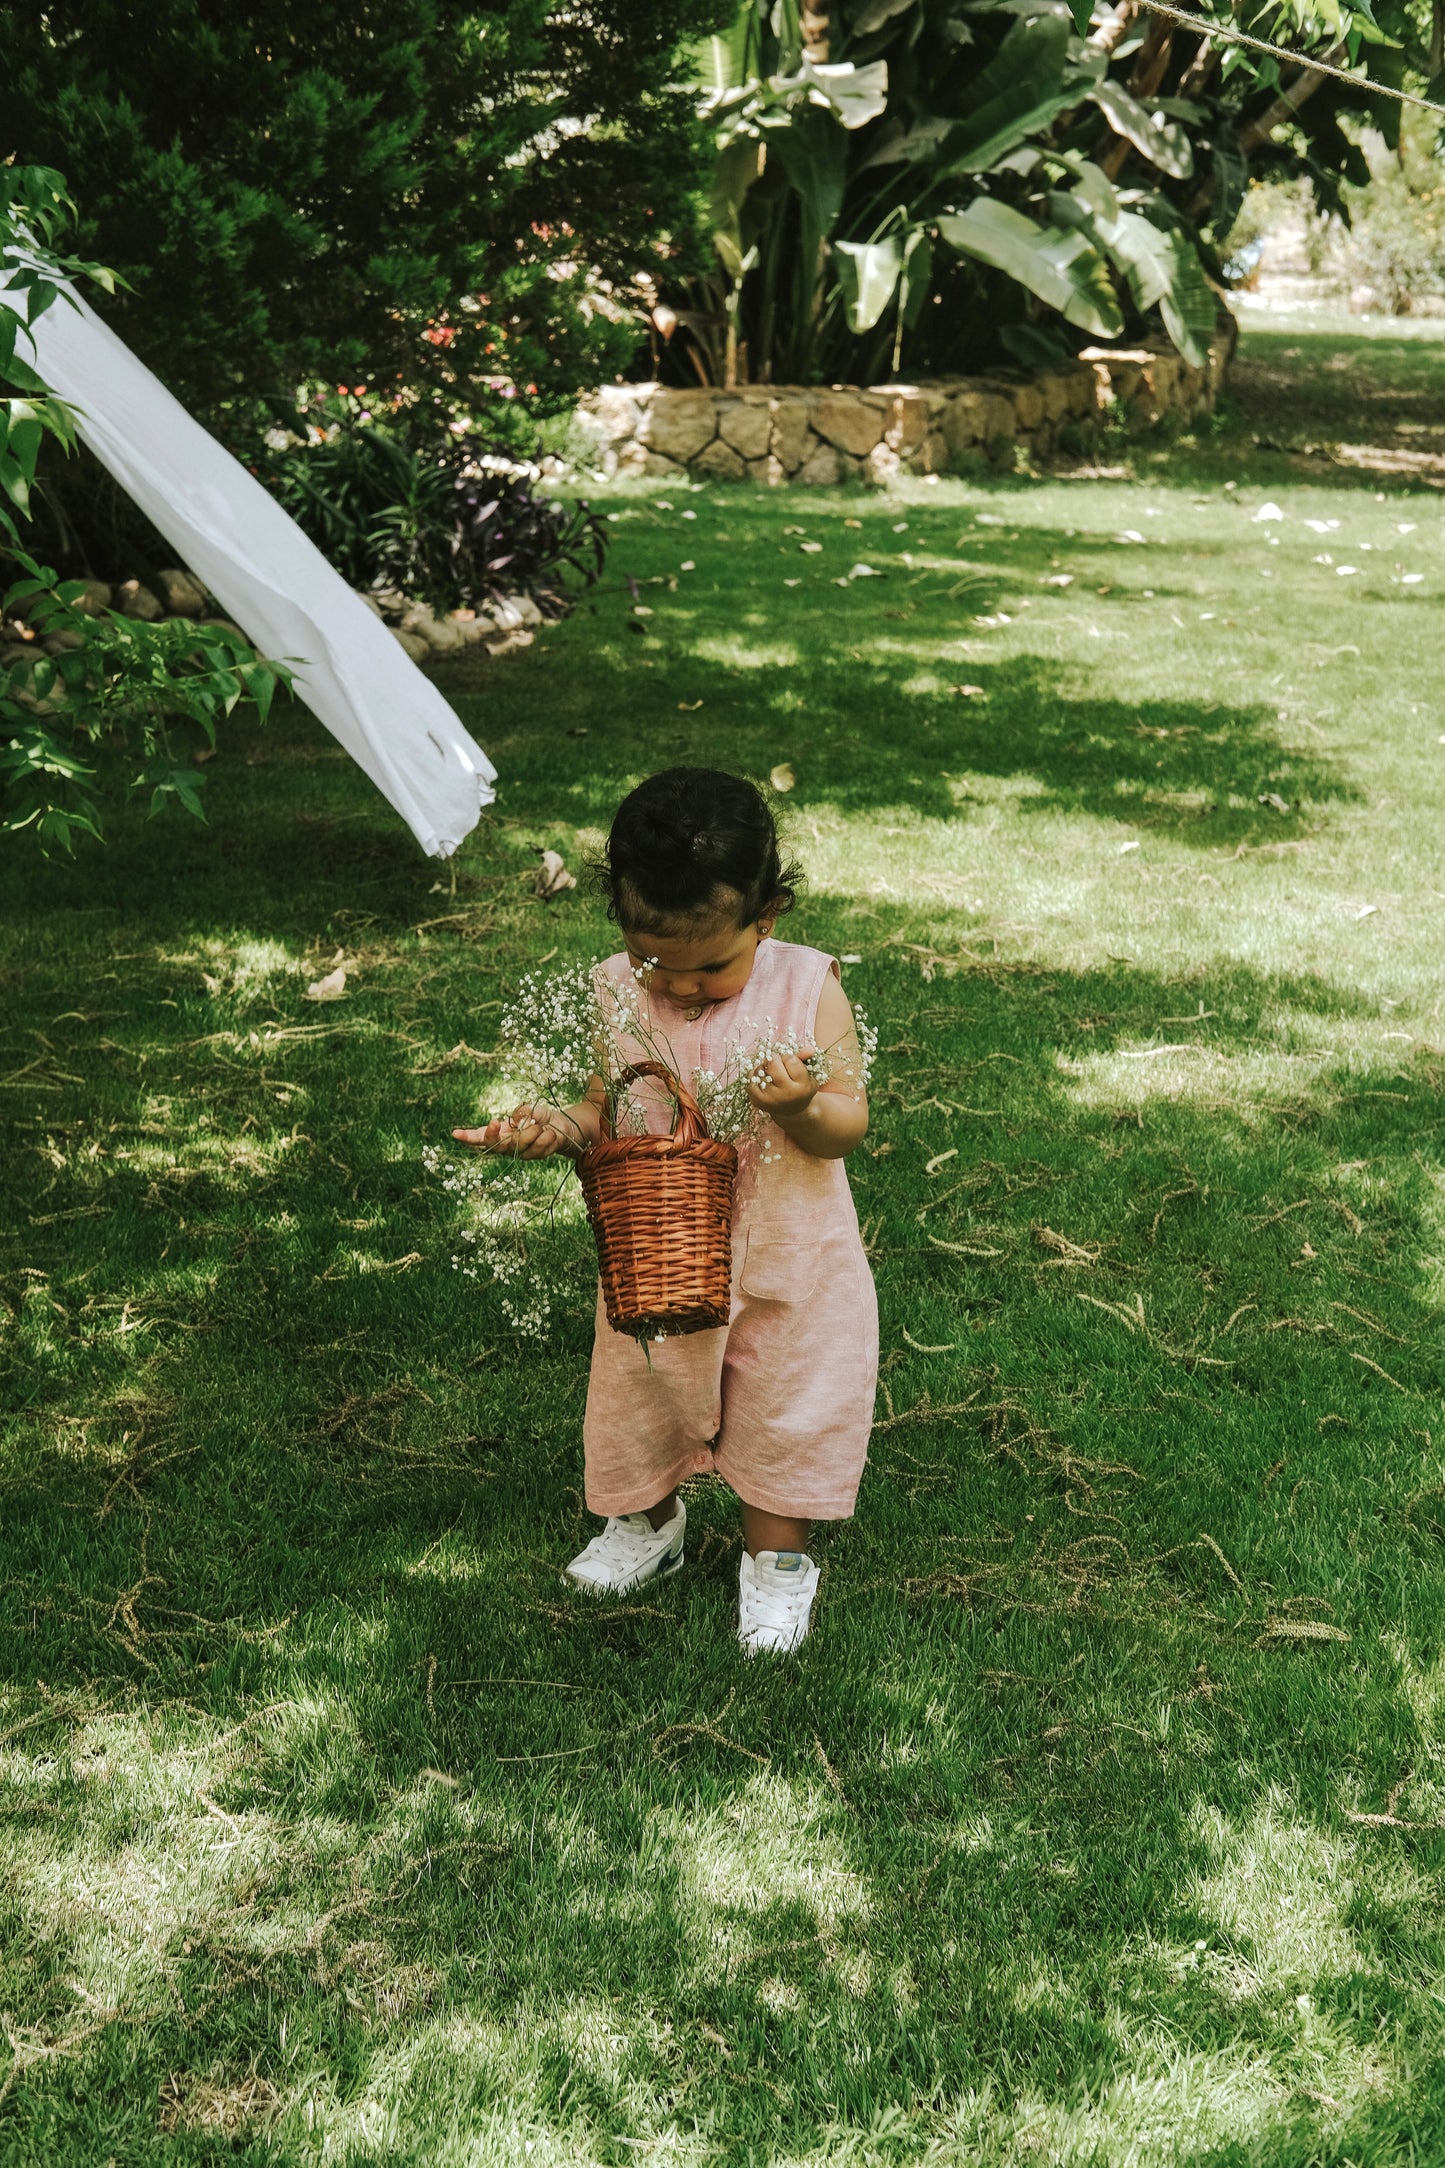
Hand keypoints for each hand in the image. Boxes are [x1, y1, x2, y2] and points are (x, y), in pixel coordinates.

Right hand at [452, 1103, 576, 1159]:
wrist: (561, 1126)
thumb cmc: (539, 1116)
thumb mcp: (529, 1108)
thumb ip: (521, 1112)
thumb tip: (515, 1121)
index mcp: (500, 1133)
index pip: (480, 1137)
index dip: (467, 1137)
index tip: (455, 1134)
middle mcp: (507, 1146)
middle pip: (495, 1146)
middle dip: (494, 1135)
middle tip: (496, 1122)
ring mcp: (520, 1153)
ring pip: (518, 1145)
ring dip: (531, 1132)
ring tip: (540, 1125)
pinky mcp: (535, 1157)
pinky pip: (538, 1148)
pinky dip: (545, 1136)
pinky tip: (550, 1133)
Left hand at [745, 1047, 818, 1122]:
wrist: (792, 1111)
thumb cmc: (800, 1087)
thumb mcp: (808, 1075)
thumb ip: (807, 1060)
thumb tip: (809, 1049)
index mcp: (803, 1087)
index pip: (791, 1060)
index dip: (789, 1057)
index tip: (790, 1063)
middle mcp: (788, 1094)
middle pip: (774, 1064)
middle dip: (775, 1059)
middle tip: (778, 1064)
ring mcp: (771, 1099)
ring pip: (760, 1071)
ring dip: (764, 1067)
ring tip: (772, 1073)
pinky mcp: (758, 1101)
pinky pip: (751, 1080)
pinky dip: (754, 1075)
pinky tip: (762, 1078)